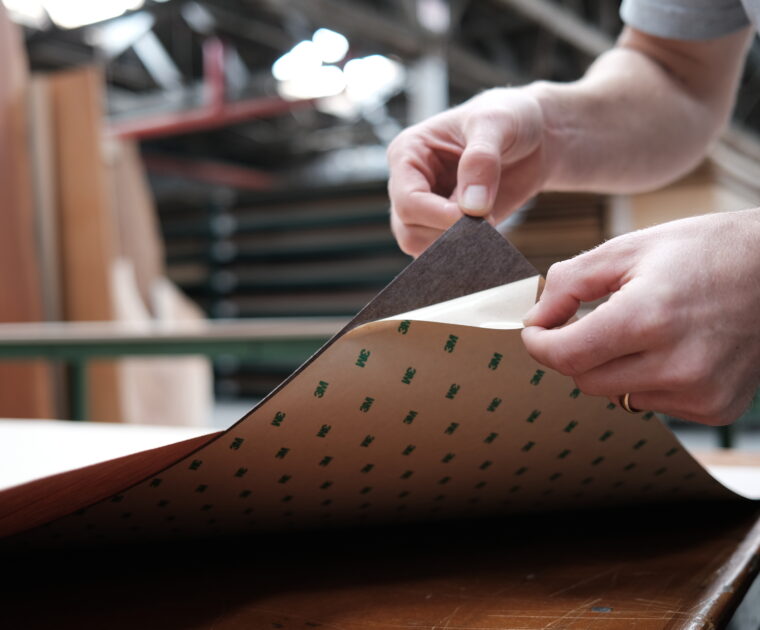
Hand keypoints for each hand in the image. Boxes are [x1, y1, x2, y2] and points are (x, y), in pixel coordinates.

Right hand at [387, 87, 548, 256]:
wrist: (536, 138)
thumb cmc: (509, 118)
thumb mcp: (496, 123)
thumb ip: (481, 160)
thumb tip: (471, 207)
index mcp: (408, 154)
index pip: (407, 199)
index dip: (438, 215)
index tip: (475, 216)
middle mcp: (410, 185)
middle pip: (409, 231)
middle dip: (448, 234)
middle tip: (488, 221)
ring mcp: (427, 210)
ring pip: (421, 248)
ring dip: (457, 247)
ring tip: (490, 226)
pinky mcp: (447, 229)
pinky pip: (444, 256)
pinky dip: (465, 256)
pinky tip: (489, 242)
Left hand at [521, 210, 759, 424]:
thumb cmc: (702, 251)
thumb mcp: (628, 248)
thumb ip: (569, 283)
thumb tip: (534, 320)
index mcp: (648, 317)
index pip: (565, 356)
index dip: (539, 344)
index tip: (536, 331)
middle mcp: (676, 364)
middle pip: (584, 379)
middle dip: (576, 351)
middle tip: (593, 320)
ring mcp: (699, 392)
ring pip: (615, 394)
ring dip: (612, 366)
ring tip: (644, 329)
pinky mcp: (715, 409)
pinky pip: (651, 403)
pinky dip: (646, 380)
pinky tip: (672, 349)